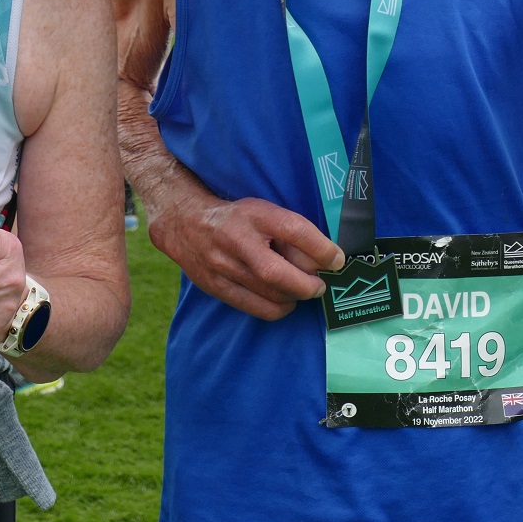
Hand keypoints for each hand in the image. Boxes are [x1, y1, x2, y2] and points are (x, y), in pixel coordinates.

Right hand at [148, 191, 344, 321]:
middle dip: (307, 285)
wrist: (185, 223)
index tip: (337, 260)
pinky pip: (256, 308)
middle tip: (320, 285)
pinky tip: (285, 301)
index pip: (293, 229)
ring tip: (302, 290)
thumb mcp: (264, 212)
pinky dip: (278, 309)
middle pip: (278, 273)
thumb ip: (292, 233)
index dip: (321, 248)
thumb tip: (326, 260)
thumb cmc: (237, 218)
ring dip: (295, 297)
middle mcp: (236, 240)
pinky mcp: (216, 287)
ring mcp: (223, 266)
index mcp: (254, 215)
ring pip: (269, 294)